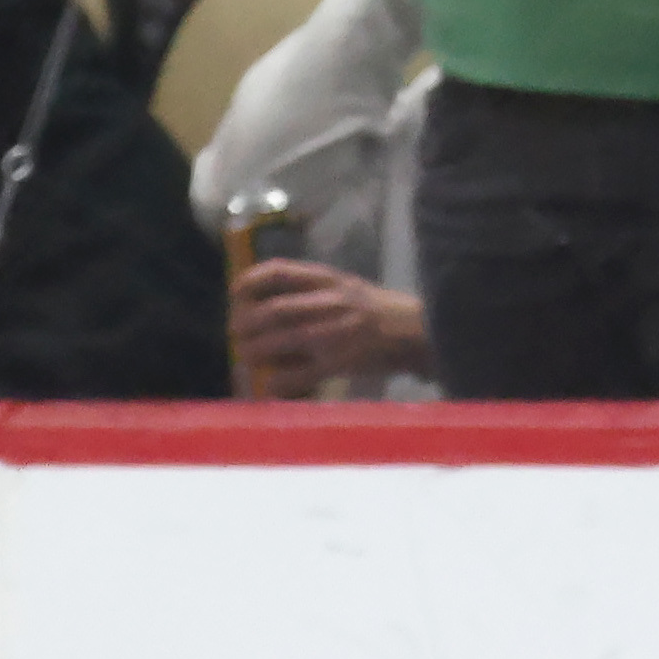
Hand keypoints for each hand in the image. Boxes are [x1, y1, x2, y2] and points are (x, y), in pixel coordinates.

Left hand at [232, 258, 428, 393]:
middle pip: (275, 310)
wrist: (422, 334)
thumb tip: (273, 304)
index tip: (236, 291)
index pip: (281, 272)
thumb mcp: (350, 288)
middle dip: (247, 322)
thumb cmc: (383, 312)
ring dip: (256, 350)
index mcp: (331, 280)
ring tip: (246, 357)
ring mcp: (336, 333)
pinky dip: (279, 382)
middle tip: (236, 332)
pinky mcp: (342, 363)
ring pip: (282, 339)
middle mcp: (331, 303)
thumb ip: (316, 292)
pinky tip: (270, 387)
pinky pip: (301, 373)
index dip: (252, 280)